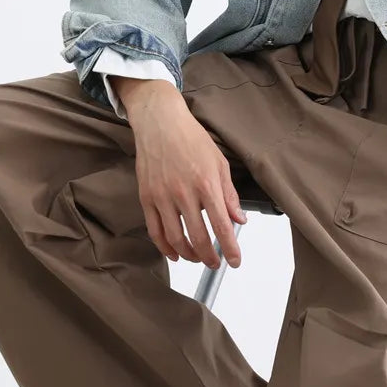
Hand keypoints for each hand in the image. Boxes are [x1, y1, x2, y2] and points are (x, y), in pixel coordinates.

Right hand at [129, 96, 247, 269]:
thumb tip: (239, 220)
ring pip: (175, 238)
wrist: (160, 122)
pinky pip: (155, 231)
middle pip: (198, 237)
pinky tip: (175, 253)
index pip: (221, 225)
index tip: (235, 261)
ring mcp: (162, 196)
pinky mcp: (146, 197)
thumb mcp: (219, 163)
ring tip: (198, 258)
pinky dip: (165, 247)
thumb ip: (229, 195)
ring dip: (189, 255)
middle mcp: (184, 193)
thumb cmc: (191, 139)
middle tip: (216, 264)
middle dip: (210, 257)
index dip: (230, 248)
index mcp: (206, 184)